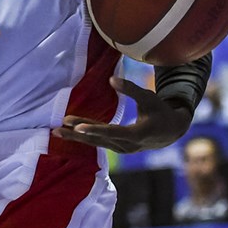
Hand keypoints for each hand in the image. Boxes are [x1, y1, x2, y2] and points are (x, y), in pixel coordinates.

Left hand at [51, 76, 191, 151]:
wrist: (171, 131)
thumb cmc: (160, 111)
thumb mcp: (148, 97)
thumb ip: (130, 89)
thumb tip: (111, 79)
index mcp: (137, 134)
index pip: (112, 132)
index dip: (94, 129)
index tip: (77, 127)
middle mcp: (128, 146)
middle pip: (99, 139)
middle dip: (77, 134)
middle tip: (58, 129)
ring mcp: (122, 148)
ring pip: (96, 142)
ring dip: (76, 137)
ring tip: (57, 131)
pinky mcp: (118, 147)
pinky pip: (98, 142)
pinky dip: (84, 137)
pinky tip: (69, 132)